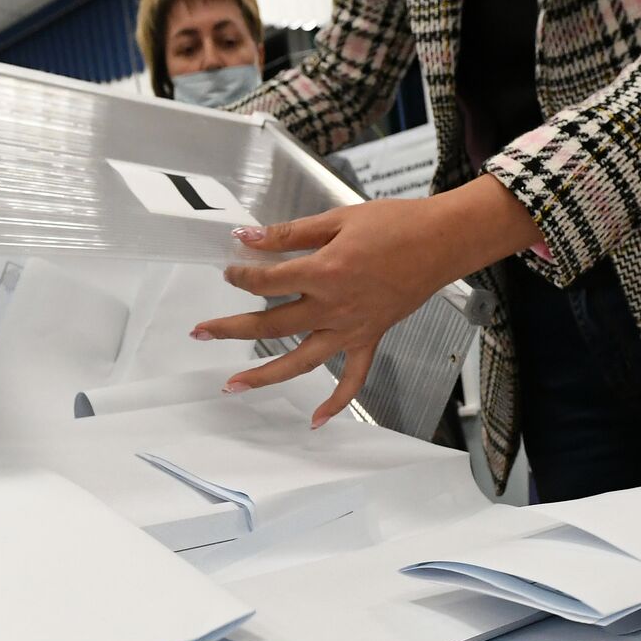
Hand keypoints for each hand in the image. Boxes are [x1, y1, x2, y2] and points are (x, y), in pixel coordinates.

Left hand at [193, 175, 541, 425]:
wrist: (441, 242)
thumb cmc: (395, 225)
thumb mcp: (338, 220)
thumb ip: (291, 233)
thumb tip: (250, 237)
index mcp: (325, 272)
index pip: (267, 280)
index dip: (241, 274)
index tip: (230, 269)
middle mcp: (334, 308)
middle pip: (271, 324)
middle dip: (230, 328)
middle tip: (200, 331)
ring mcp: (351, 329)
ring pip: (300, 360)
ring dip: (264, 375)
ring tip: (233, 385)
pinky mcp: (369, 338)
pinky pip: (352, 379)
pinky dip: (334, 402)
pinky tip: (314, 420)